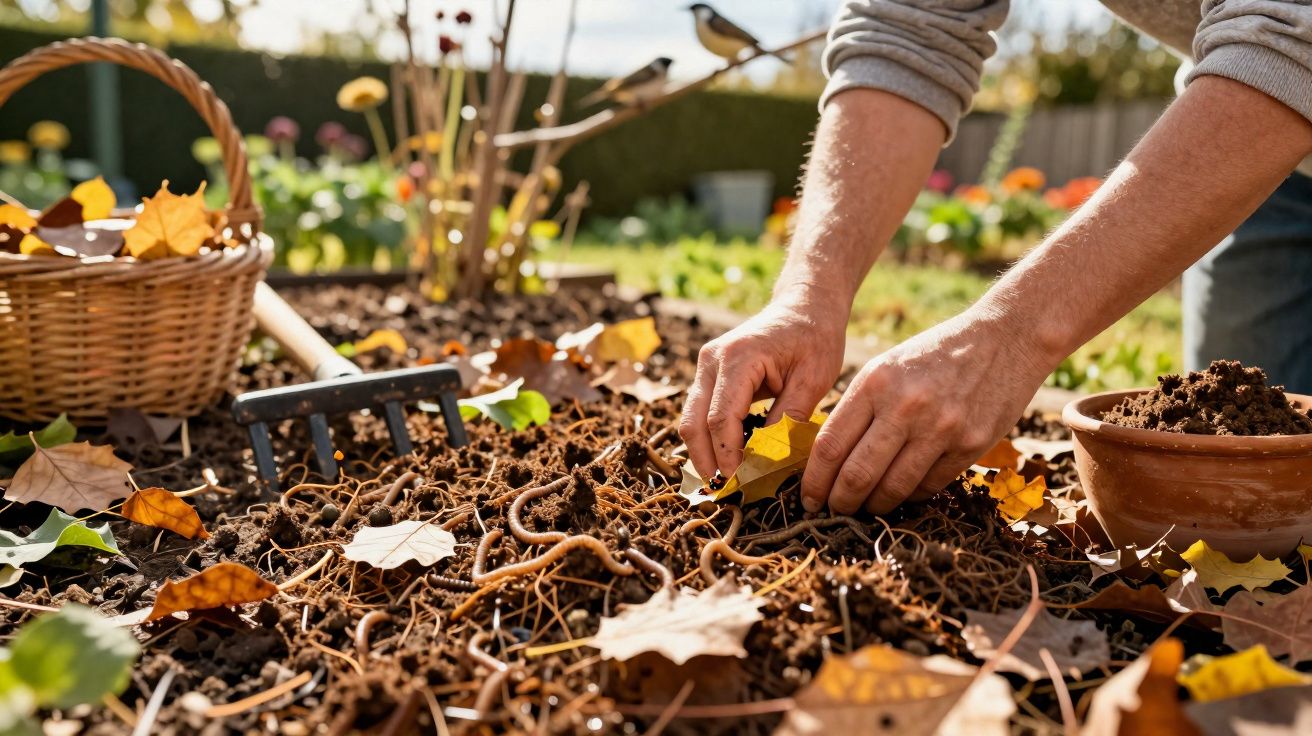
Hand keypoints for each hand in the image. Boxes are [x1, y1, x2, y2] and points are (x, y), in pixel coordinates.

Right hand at [680, 294, 846, 479]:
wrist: (804, 306)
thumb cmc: (814, 338)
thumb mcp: (813, 379)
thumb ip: (788, 419)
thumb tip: (768, 462)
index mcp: (739, 358)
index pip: (720, 418)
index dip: (727, 455)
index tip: (741, 484)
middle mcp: (712, 360)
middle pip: (693, 422)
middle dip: (706, 461)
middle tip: (725, 492)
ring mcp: (706, 365)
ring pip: (690, 419)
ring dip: (704, 452)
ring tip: (726, 482)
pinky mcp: (709, 373)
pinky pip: (700, 411)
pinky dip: (710, 438)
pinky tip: (728, 459)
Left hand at [800, 306, 1051, 514]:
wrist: (1004, 339)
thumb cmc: (934, 355)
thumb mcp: (887, 367)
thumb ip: (858, 407)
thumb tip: (828, 459)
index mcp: (875, 383)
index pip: (830, 446)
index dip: (814, 481)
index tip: (807, 498)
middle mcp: (905, 407)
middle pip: (857, 475)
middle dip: (838, 502)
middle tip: (832, 512)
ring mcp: (940, 428)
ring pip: (892, 489)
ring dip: (873, 506)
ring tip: (864, 508)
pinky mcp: (970, 446)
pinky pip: (928, 486)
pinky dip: (909, 496)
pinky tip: (900, 494)